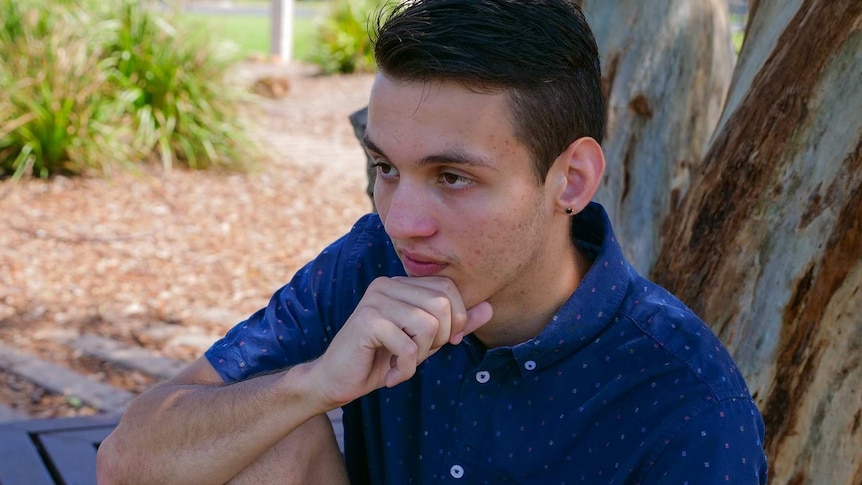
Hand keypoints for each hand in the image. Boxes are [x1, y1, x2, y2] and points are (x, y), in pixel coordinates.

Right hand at [306, 276, 491, 407]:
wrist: (336, 380)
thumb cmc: (381, 359)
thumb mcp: (426, 342)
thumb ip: (456, 324)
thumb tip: (489, 308)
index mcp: (401, 283)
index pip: (448, 288)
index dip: (458, 319)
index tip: (445, 343)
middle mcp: (387, 284)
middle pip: (442, 304)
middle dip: (440, 338)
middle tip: (419, 356)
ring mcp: (375, 300)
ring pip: (428, 325)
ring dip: (420, 355)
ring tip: (402, 364)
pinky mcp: (367, 321)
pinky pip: (408, 345)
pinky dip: (404, 369)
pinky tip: (390, 375)